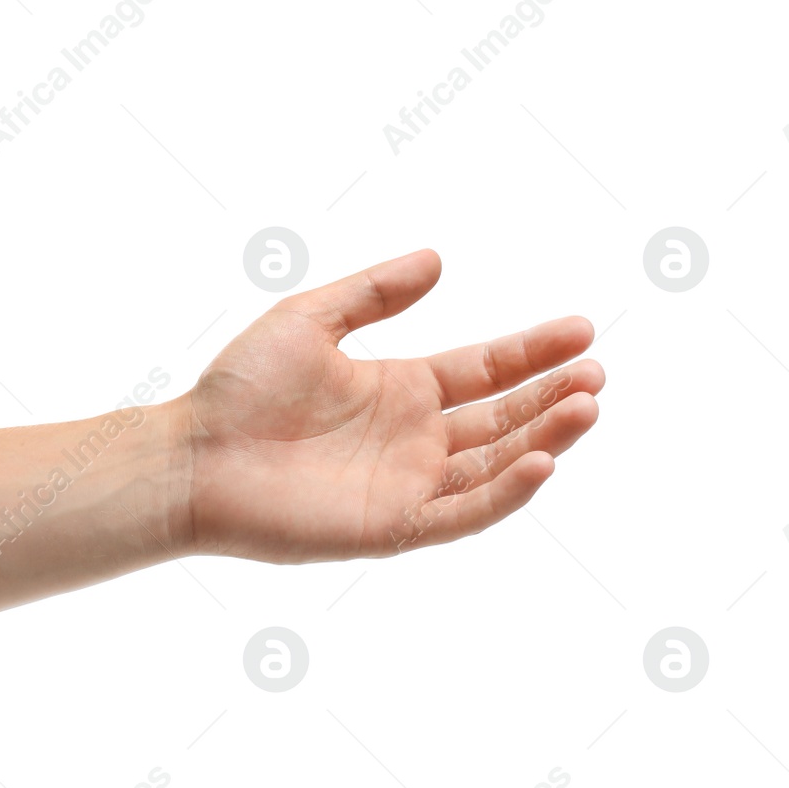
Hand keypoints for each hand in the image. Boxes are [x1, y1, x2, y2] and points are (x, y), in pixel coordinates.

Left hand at [174, 249, 602, 561]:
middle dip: (552, 395)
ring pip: (494, 464)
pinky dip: (504, 491)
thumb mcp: (308, 320)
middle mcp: (412, 439)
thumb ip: (373, 293)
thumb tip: (437, 259)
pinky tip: (538, 461)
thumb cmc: (238, 389)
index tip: (582, 329)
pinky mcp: (392, 527)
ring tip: (586, 406)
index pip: (485, 370)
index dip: (533, 351)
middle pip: (502, 417)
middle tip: (596, 371)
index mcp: (399, 390)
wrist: (192, 456)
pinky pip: (462, 513)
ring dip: (543, 438)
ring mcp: (406, 485)